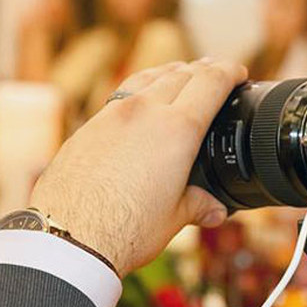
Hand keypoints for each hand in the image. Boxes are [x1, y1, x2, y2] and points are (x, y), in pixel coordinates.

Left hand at [30, 59, 247, 276]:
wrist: (67, 236)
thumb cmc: (124, 230)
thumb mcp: (174, 218)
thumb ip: (199, 205)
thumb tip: (214, 210)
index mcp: (178, 129)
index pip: (211, 82)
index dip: (230, 72)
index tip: (239, 73)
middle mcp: (146, 110)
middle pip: (183, 73)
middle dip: (204, 70)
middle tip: (214, 73)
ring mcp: (114, 114)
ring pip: (150, 76)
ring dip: (171, 72)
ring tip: (181, 73)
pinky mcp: (89, 125)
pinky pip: (123, 93)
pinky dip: (142, 89)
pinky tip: (141, 99)